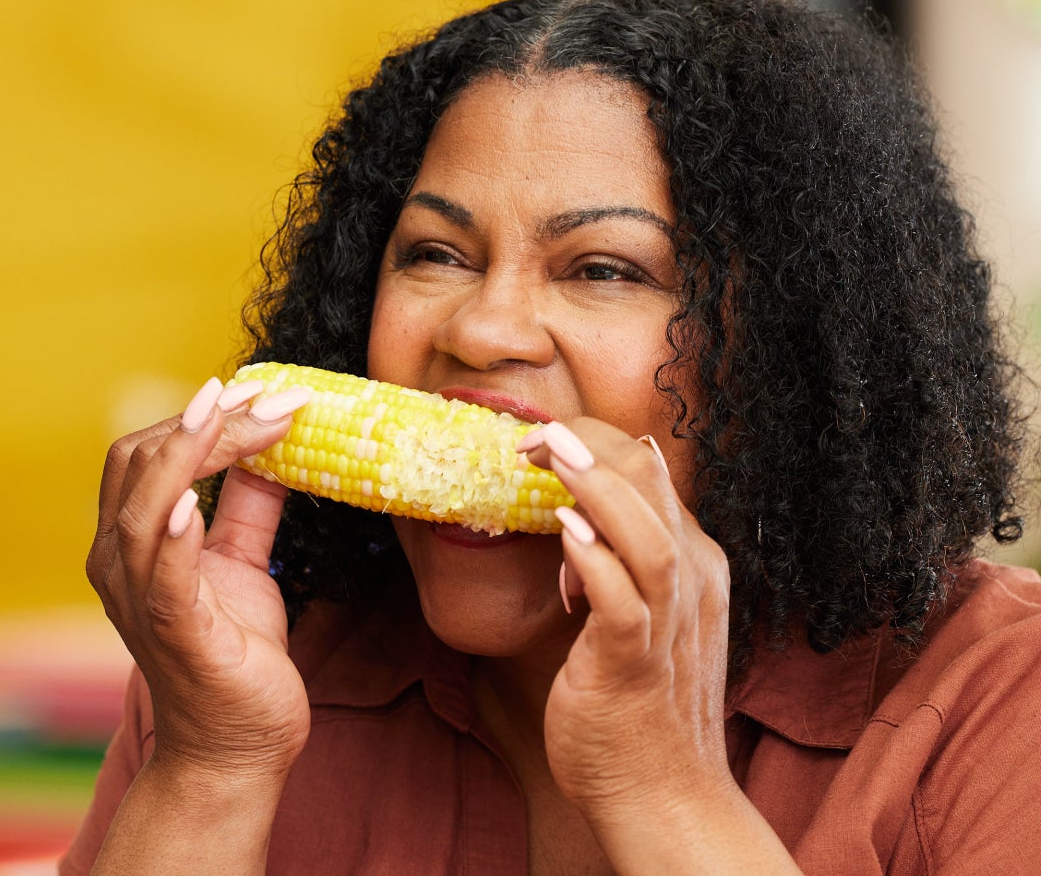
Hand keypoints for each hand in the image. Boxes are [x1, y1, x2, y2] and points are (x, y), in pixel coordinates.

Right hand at [87, 377, 312, 788]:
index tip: (263, 392)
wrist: (235, 749)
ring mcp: (137, 599)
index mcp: (129, 542)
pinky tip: (195, 500)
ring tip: (234, 412)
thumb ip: (251, 504)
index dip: (199, 417)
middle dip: (204, 422)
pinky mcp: (172, 634)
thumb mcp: (245, 563)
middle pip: (138, 464)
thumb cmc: (234, 656)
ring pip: (141, 507)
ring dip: (190, 453)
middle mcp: (118, 564)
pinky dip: (173, 533)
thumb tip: (274, 440)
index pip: (145, 454)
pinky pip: (161, 575)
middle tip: (271, 398)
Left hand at [521, 419, 732, 827]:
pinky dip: (596, 562)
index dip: (599, 445)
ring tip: (549, 449)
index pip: (654, 479)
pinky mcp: (633, 666)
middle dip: (593, 447)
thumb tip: (586, 511)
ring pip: (649, 538)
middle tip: (534, 431)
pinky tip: (562, 531)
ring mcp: (666, 626)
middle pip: (654, 490)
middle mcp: (691, 587)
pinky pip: (624, 603)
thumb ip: (622, 561)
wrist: (663, 795)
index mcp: (693, 568)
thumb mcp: (642, 617)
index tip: (545, 435)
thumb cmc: (639, 704)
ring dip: (598, 487)